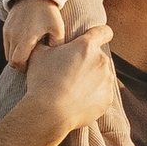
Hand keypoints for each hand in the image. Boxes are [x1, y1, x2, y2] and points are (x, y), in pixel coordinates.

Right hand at [2, 0, 66, 68]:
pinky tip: (25, 45)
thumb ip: (57, 46)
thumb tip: (57, 60)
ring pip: (7, 53)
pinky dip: (14, 48)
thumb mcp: (58, 29)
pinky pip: (6, 43)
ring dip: (16, 56)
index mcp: (25, 38)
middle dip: (21, 64)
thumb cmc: (49, 12)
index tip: (34, 67)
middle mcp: (13, 36)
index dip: (24, 68)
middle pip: (11, 60)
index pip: (17, 62)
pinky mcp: (6, 27)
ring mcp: (7, 31)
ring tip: (30, 54)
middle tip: (33, 63)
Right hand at [18, 14, 115, 140]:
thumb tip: (45, 39)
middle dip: (88, 62)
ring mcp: (106, 80)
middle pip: (99, 57)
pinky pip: (102, 93)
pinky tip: (78, 101)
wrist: (49, 113)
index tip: (99, 37)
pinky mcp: (108, 98)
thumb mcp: (38, 55)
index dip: (101, 33)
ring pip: (101, 76)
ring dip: (92, 79)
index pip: (104, 32)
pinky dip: (93, 96)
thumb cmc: (43, 81)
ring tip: (73, 89)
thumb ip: (47, 43)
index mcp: (86, 46)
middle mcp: (101, 60)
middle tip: (71, 73)